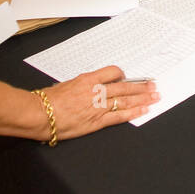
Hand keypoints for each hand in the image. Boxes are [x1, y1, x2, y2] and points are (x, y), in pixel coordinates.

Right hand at [43, 66, 159, 138]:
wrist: (38, 114)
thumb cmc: (46, 100)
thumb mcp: (66, 85)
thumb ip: (81, 86)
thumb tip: (87, 88)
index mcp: (88, 80)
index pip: (112, 72)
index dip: (123, 75)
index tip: (129, 77)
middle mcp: (96, 91)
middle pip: (124, 87)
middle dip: (141, 86)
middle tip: (153, 85)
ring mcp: (98, 106)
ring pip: (126, 100)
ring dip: (143, 98)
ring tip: (155, 96)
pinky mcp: (97, 121)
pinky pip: (120, 116)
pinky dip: (133, 113)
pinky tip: (144, 110)